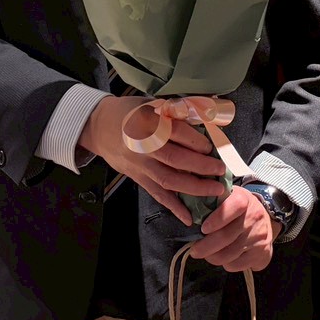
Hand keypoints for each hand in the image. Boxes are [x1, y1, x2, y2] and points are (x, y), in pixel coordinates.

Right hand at [79, 96, 227, 226]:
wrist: (99, 126)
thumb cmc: (130, 112)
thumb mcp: (152, 103)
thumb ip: (178, 111)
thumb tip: (209, 115)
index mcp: (147, 123)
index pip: (176, 132)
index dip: (196, 140)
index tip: (211, 146)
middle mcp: (143, 146)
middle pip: (175, 159)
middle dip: (201, 166)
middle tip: (220, 169)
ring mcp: (139, 165)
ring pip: (168, 180)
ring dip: (194, 187)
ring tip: (215, 189)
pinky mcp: (137, 179)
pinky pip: (157, 194)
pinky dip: (174, 207)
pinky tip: (189, 216)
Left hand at [192, 186, 278, 272]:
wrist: (266, 218)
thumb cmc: (237, 209)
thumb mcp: (227, 198)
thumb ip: (211, 203)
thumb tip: (187, 214)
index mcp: (244, 199)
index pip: (232, 207)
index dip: (216, 220)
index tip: (203, 229)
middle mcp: (254, 217)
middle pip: (225, 237)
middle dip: (204, 247)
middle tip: (195, 250)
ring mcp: (260, 236)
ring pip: (228, 255)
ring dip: (213, 257)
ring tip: (210, 253)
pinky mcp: (263, 253)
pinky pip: (237, 265)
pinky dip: (227, 264)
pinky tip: (227, 256)